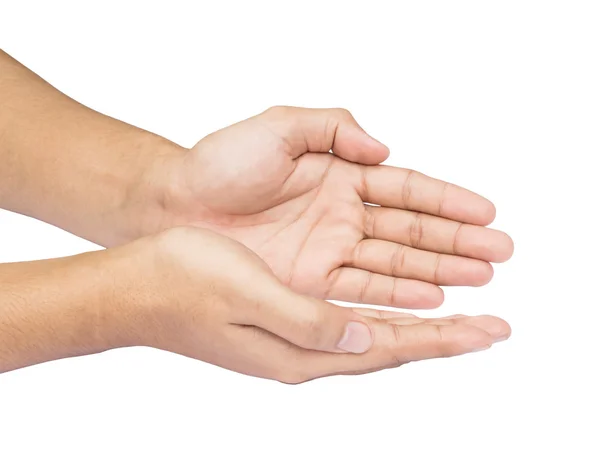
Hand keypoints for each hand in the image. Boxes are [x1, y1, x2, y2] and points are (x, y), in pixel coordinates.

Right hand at [102, 227, 509, 382]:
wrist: (135, 287)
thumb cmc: (184, 284)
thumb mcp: (251, 296)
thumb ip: (310, 322)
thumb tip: (366, 335)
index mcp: (300, 349)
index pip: (388, 347)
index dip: (443, 339)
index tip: (489, 330)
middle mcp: (303, 348)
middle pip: (390, 344)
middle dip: (445, 335)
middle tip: (492, 326)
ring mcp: (292, 333)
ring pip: (374, 329)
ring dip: (420, 321)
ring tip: (460, 314)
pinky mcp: (282, 314)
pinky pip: (348, 314)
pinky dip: (382, 308)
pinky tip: (394, 303)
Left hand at [149, 107, 513, 308]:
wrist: (176, 205)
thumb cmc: (220, 163)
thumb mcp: (280, 126)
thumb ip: (334, 128)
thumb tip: (383, 150)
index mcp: (341, 175)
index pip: (406, 189)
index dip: (447, 201)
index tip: (486, 212)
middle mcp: (342, 216)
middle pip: (411, 231)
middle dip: (457, 241)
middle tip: (501, 253)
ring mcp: (329, 251)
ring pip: (395, 264)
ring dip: (438, 271)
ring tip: (480, 278)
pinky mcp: (309, 282)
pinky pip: (362, 290)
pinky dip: (397, 296)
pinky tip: (431, 300)